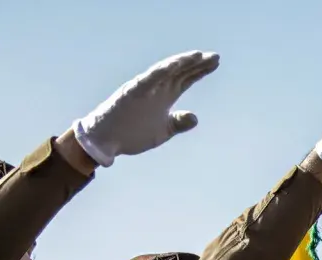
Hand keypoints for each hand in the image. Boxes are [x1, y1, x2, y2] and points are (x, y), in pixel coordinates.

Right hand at [72, 51, 219, 166]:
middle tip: (215, 57)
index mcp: (164, 96)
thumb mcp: (163, 131)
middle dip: (197, 64)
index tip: (215, 63)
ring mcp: (144, 88)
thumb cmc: (132, 134)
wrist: (106, 141)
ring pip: (166, 71)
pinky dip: (162, 71)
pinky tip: (177, 64)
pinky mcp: (132, 92)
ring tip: (199, 56)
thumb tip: (195, 117)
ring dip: (182, 63)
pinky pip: (149, 79)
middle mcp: (156, 88)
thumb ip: (178, 122)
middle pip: (180, 72)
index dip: (200, 70)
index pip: (185, 79)